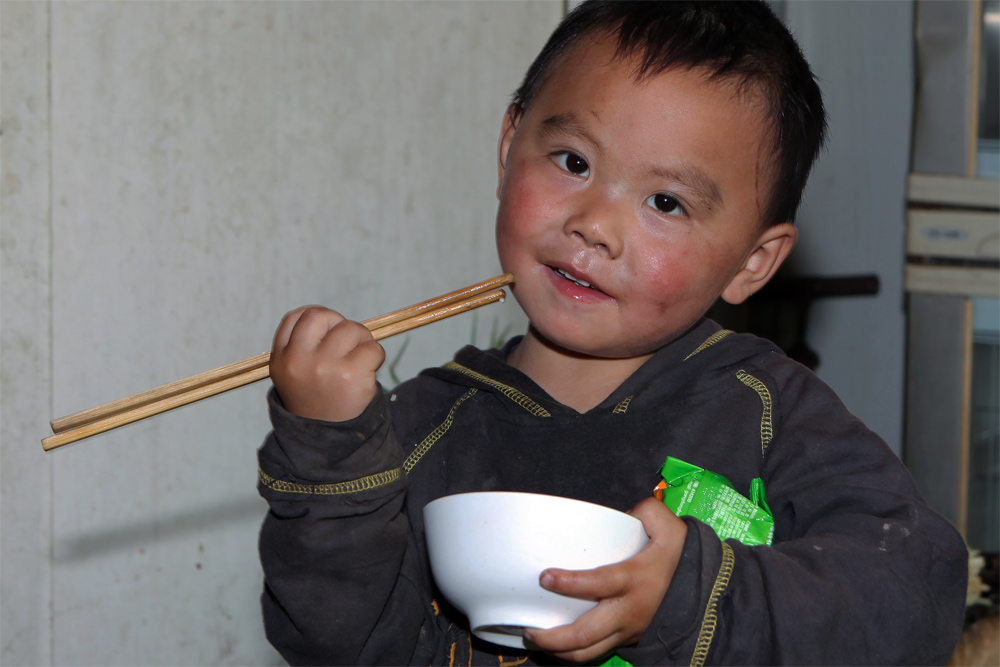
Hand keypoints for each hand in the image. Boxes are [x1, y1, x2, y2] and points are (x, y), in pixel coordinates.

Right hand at [270, 306, 384, 421]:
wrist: (328, 441)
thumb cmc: (316, 401)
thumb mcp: (293, 375)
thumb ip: (302, 347)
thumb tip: (331, 320)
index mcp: (281, 359)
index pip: (295, 317)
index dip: (317, 319)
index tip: (327, 331)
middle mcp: (299, 360)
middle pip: (322, 316)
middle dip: (340, 324)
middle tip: (348, 344)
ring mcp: (324, 366)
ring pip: (351, 328)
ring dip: (362, 340)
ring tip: (358, 360)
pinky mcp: (351, 374)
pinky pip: (372, 348)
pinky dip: (376, 356)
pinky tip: (368, 372)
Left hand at [523, 498, 687, 663]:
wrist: (705, 590)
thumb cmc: (680, 556)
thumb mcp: (667, 525)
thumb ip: (644, 511)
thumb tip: (621, 514)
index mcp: (633, 579)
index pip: (598, 584)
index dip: (569, 583)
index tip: (545, 577)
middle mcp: (628, 610)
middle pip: (586, 634)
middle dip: (553, 637)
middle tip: (528, 629)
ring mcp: (627, 630)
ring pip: (589, 652)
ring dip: (559, 651)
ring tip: (535, 640)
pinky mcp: (627, 639)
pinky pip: (597, 653)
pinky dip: (574, 654)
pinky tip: (556, 645)